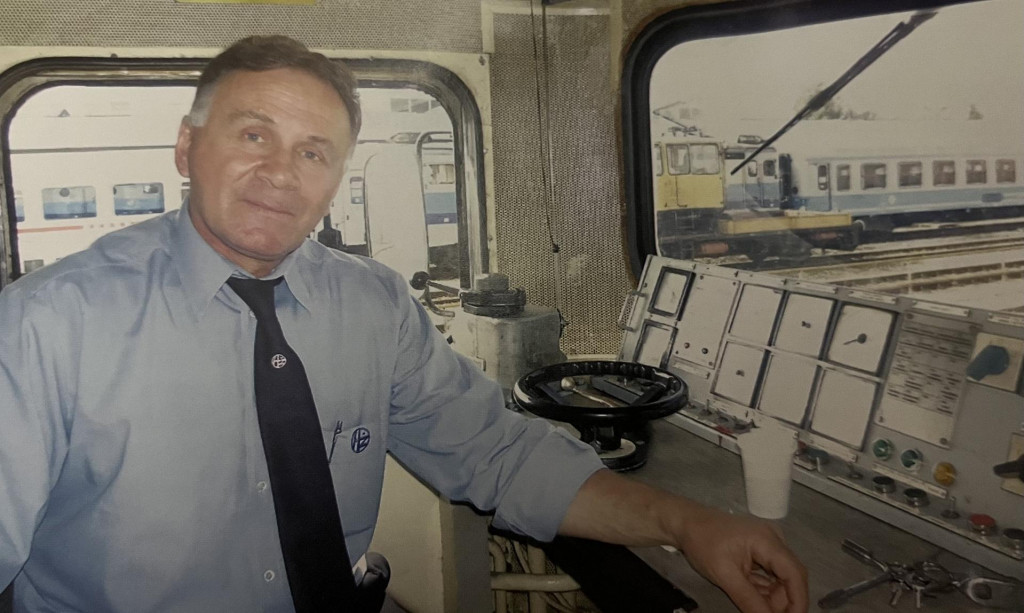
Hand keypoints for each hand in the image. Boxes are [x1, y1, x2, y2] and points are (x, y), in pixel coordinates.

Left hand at [675, 505, 807, 612]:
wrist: (686, 523)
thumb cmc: (702, 543)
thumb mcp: (724, 575)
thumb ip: (749, 600)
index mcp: (767, 540)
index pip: (794, 573)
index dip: (798, 600)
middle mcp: (774, 540)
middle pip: (791, 576)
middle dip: (784, 601)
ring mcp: (768, 544)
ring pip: (781, 577)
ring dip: (774, 597)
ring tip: (757, 607)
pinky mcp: (761, 550)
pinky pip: (771, 574)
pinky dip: (765, 589)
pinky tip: (754, 598)